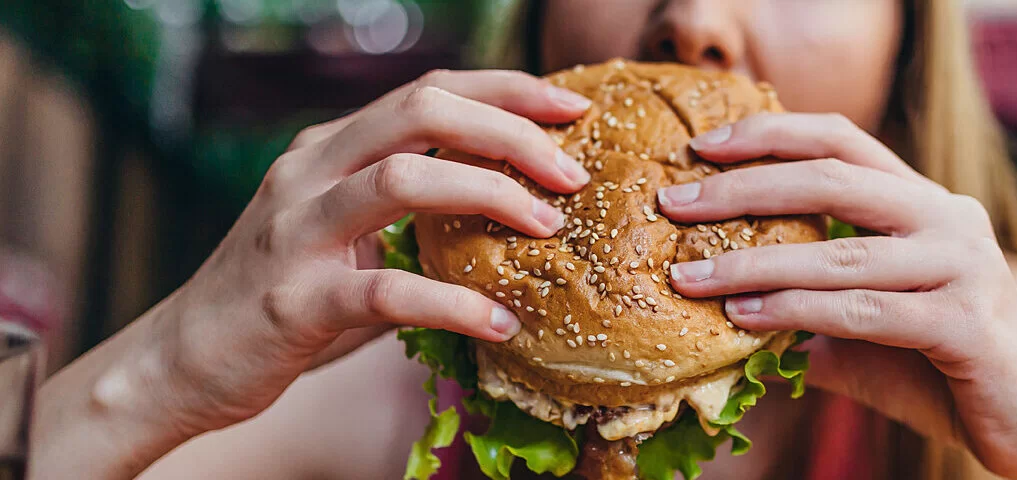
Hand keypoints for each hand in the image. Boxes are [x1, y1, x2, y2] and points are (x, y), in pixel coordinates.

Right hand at [125, 70, 593, 437]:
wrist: (182, 362)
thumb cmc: (286, 300)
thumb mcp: (348, 238)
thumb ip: (413, 217)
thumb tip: (520, 215)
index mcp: (330, 149)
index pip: (428, 91)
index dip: (507, 90)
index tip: (572, 107)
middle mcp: (310, 172)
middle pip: (422, 111)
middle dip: (511, 130)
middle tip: (572, 172)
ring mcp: (296, 231)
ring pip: (404, 180)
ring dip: (492, 195)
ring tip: (549, 228)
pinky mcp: (296, 300)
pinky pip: (388, 291)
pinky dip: (455, 304)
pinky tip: (500, 325)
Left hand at [660, 113, 1016, 478]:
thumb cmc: (944, 373)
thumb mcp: (865, 329)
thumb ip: (807, 306)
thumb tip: (719, 302)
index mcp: (927, 204)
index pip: (843, 142)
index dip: (771, 135)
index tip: (704, 147)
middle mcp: (951, 219)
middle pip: (834, 180)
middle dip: (744, 187)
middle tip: (675, 203)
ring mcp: (965, 268)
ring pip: (839, 252)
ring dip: (754, 262)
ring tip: (689, 276)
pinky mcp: (967, 324)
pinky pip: (862, 310)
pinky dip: (797, 310)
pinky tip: (745, 316)